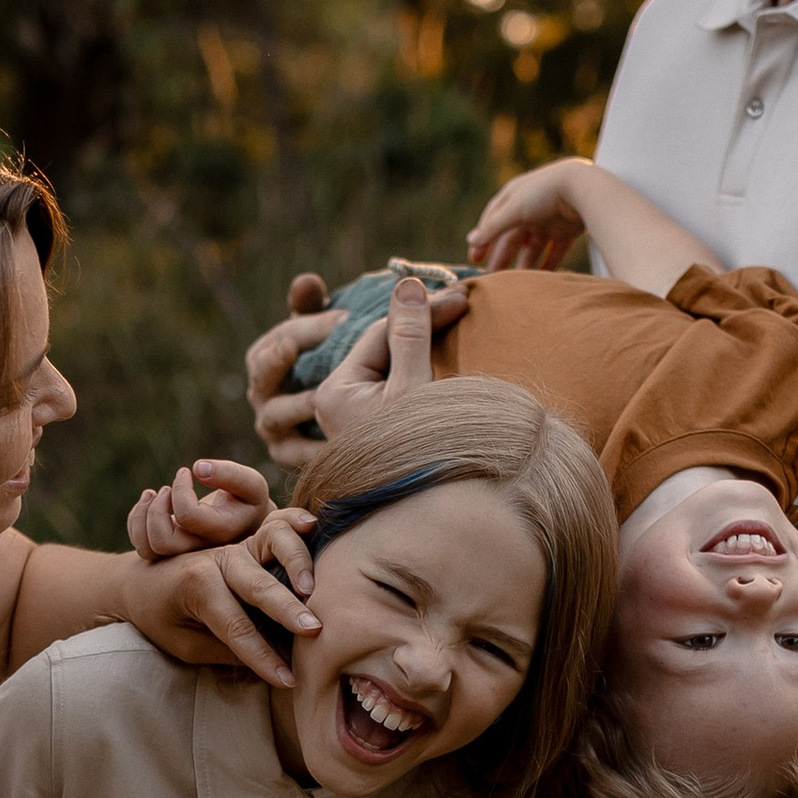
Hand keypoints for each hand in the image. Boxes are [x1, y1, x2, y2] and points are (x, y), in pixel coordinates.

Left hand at [122, 508, 320, 684]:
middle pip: (258, 586)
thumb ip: (225, 650)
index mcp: (197, 586)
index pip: (237, 628)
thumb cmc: (160, 618)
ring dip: (296, 562)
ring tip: (314, 587)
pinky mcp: (248, 543)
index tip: (287, 681)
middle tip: (315, 630)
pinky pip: (276, 532)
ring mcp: (236, 547)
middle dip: (287, 610)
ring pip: (272, 545)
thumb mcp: (184, 644)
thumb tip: (269, 661)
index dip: (263, 657)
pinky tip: (313, 527)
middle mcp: (218, 560)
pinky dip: (295, 530)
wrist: (140, 580)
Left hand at [127, 460, 275, 561]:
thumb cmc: (248, 501)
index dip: (180, 489)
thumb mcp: (250, 484)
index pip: (188, 516)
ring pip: (149, 550)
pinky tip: (149, 502)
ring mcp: (184, 555)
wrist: (250, 528)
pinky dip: (136, 522)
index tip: (185, 472)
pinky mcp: (171, 553)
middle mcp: (201, 551)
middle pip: (162, 542)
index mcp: (222, 533)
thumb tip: (198, 468)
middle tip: (164, 489)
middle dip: (156, 510)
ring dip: (141, 517)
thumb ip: (230, 474)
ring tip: (151, 494)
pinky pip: (143, 547)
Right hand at [246, 274, 337, 467]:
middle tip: (302, 347)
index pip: (279, 335)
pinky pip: (291, 454)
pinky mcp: (284, 455)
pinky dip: (309, 448)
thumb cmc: (335, 368)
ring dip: (296, 404)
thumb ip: (314, 309)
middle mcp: (264, 391)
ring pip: (272, 414)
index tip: (343, 318)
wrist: (351, 424)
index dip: (307, 326)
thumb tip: (306, 282)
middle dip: (281, 357)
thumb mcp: (326, 335)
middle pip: (261, 370)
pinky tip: (334, 441)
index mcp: (270, 357)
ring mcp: (271, 425)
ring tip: (320, 399)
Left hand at [299, 266, 467, 450]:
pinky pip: (395, 383)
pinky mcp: (374, 425)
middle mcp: (336, 402)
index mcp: (336, 391)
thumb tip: (406, 285)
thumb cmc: (419, 455)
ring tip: (456, 321)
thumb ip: (411, 335)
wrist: (428, 512)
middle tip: (462, 303)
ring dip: (422, 342)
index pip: (381, 333)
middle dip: (421, 324)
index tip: (462, 298)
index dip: (423, 311)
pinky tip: (443, 352)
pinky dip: (419, 365)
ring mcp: (353, 415)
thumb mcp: (415, 389)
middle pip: (383, 346)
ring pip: (390, 363)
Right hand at [469, 158, 586, 274]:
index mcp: (514, 198)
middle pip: (512, 237)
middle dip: (502, 256)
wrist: (584, 188)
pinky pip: (555, 252)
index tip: (474, 258)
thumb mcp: (514, 209)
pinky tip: (541, 280)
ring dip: (523, 264)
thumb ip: (493, 227)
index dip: (483, 238)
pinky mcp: (567, 230)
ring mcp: (549, 220)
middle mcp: (530, 208)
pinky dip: (548, 265)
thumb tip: (471, 241)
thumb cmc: (544, 193)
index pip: (493, 220)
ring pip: (532, 247)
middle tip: (492, 277)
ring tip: (515, 284)